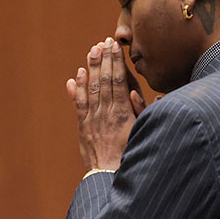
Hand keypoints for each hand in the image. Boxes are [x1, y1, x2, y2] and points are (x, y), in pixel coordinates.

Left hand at [66, 37, 145, 170]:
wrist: (110, 177)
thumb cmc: (132, 157)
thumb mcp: (141, 133)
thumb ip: (139, 111)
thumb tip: (131, 91)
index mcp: (123, 114)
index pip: (118, 81)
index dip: (115, 62)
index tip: (114, 46)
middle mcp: (107, 113)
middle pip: (104, 80)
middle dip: (104, 59)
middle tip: (104, 41)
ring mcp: (93, 119)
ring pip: (91, 88)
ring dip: (91, 68)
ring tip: (92, 50)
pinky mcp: (84, 127)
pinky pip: (80, 104)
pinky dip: (78, 88)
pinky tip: (77, 75)